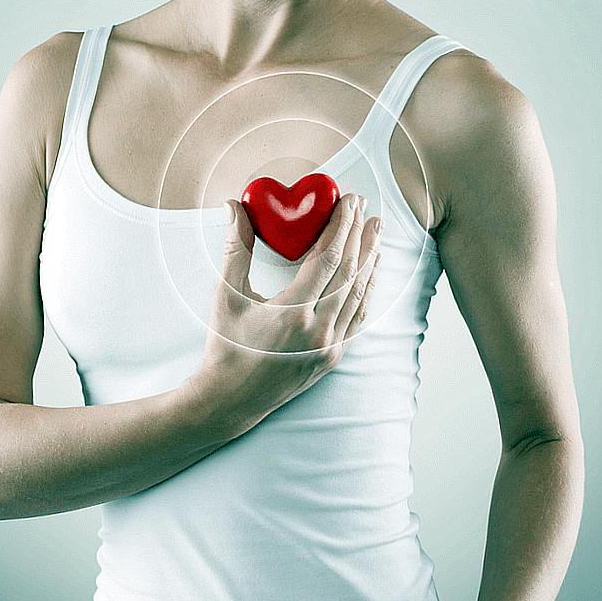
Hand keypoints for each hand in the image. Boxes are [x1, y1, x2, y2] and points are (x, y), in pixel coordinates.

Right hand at [186, 193, 381, 438]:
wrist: (230, 400)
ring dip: (370, 260)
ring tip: (376, 232)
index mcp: (293, 313)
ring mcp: (329, 347)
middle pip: (350, 273)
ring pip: (359, 295)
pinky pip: (357, 317)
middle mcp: (318, 331)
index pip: (328, 259)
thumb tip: (235, 207)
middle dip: (360, 235)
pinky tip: (370, 272)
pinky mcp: (332, 358)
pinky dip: (366, 290)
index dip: (342, 226)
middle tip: (365, 206)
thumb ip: (236, 248)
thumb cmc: (225, 347)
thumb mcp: (226, 296)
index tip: (348, 200)